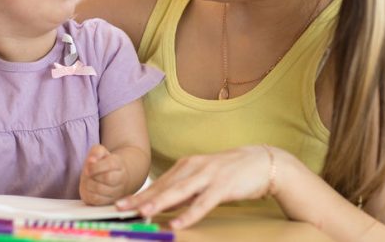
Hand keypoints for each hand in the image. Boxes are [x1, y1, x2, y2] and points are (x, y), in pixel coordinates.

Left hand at [79, 144, 128, 204]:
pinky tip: (88, 187)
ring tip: (88, 179)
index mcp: (118, 164)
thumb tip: (91, 160)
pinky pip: (96, 200)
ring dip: (89, 183)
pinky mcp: (107, 202)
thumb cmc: (102, 163)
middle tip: (88, 173)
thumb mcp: (99, 152)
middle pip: (107, 178)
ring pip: (100, 190)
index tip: (88, 165)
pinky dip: (88, 193)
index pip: (110, 165)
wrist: (109, 176)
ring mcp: (115, 193)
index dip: (96, 166)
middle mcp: (121, 179)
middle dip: (93, 175)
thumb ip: (96, 152)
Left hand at [115, 146, 275, 227]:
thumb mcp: (202, 177)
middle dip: (141, 197)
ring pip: (179, 192)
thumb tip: (161, 203)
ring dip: (159, 202)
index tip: (121, 203)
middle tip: (121, 207)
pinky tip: (177, 222)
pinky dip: (189, 214)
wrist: (262, 162)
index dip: (139, 193)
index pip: (159, 182)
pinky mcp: (223, 186)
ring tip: (142, 213)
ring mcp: (208, 175)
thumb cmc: (230, 172)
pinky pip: (203, 203)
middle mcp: (194, 167)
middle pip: (163, 186)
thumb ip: (183, 189)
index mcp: (186, 165)